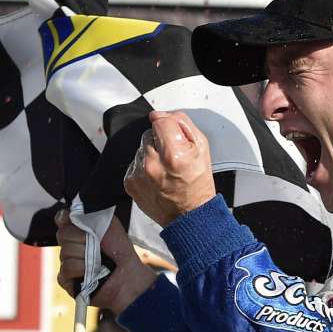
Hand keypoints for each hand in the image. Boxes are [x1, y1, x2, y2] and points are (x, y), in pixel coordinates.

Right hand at [56, 212, 155, 314]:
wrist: (126, 275)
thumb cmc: (119, 251)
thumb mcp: (110, 225)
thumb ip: (90, 215)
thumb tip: (72, 210)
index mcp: (78, 231)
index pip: (61, 219)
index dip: (64, 218)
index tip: (70, 220)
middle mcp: (70, 245)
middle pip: (62, 234)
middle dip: (82, 239)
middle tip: (97, 246)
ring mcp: (66, 261)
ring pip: (65, 252)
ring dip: (85, 256)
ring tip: (98, 262)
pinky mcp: (65, 278)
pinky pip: (67, 267)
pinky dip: (82, 268)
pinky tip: (93, 272)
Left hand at [124, 110, 215, 227]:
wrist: (189, 216)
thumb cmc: (197, 184)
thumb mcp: (202, 148)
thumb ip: (182, 124)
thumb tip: (160, 115)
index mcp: (173, 155)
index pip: (160, 121)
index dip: (168, 126)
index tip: (172, 134)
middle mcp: (153, 164)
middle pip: (148, 134)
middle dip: (160, 142)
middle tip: (173, 158)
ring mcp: (140, 175)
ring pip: (140, 148)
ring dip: (151, 155)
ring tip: (165, 170)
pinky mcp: (130, 183)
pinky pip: (134, 164)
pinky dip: (144, 168)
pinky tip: (156, 178)